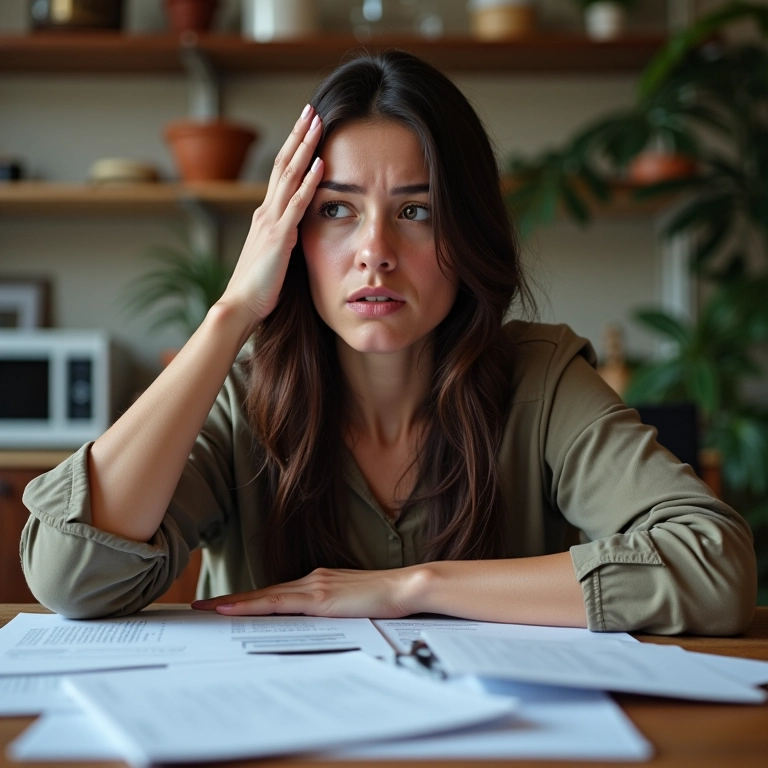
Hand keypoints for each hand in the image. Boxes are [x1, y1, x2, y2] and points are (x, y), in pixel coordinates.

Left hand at [191, 567, 421, 618]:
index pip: (276, 593)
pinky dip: (251, 605)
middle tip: (200, 607)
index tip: (224, 604)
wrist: (405, 587)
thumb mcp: (352, 606)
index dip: (249, 599)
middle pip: (264, 593)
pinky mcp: (319, 597)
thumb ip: (331, 610)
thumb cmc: (384, 599)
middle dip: (231, 601)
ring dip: (234, 603)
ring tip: (206, 609)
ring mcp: (314, 586)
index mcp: (318, 581)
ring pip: (265, 597)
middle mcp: (311, 579)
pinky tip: (232, 609)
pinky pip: (277, 603)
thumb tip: (314, 624)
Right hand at [218, 104, 323, 333]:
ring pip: (289, 176)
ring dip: (305, 147)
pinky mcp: (279, 237)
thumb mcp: (272, 257)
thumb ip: (283, 240)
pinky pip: (297, 204)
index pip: (280, 174)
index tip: (306, 127)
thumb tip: (296, 233)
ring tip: (318, 122)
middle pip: (282, 164)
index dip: (293, 149)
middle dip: (298, 135)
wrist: (239, 306)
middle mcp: (265, 212)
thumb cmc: (257, 289)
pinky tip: (320, 163)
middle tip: (311, 109)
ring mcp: (271, 222)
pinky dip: (309, 182)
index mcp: (265, 217)